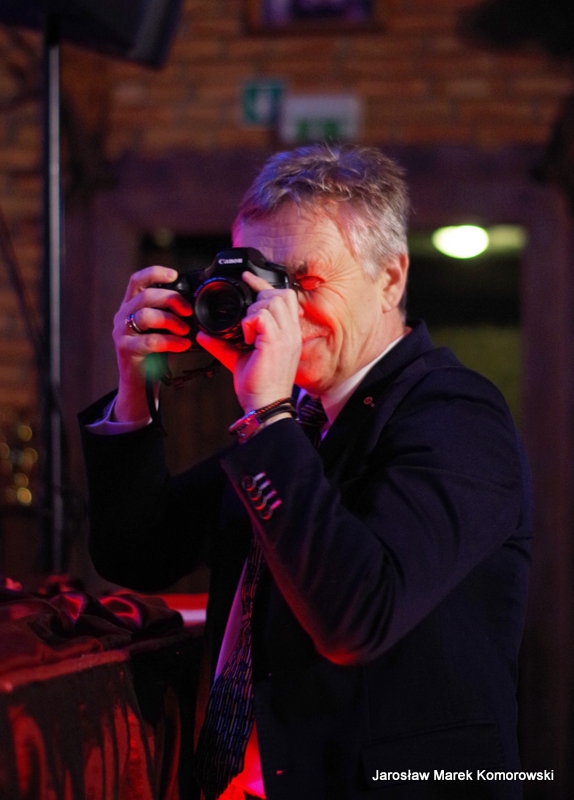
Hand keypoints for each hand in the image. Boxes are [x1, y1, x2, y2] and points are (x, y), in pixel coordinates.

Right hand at [112, 266, 191, 421]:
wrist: (140, 383)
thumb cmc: (154, 353)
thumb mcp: (162, 328)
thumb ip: (170, 313)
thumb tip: (194, 302)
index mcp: (131, 305)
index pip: (137, 280)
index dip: (154, 273)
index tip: (174, 274)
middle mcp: (123, 315)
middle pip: (145, 296)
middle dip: (171, 299)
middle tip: (188, 311)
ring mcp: (122, 332)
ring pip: (146, 315)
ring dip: (171, 321)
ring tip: (185, 331)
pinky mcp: (126, 349)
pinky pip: (150, 341)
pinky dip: (170, 342)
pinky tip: (183, 345)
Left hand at [197, 272, 301, 411]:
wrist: (264, 404)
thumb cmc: (258, 386)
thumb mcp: (237, 358)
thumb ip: (223, 343)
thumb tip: (203, 334)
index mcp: (288, 334)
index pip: (284, 297)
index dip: (264, 285)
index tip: (247, 278)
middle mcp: (291, 332)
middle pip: (282, 294)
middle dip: (260, 295)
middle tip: (245, 311)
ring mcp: (286, 336)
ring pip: (272, 301)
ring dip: (253, 311)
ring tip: (246, 331)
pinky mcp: (276, 342)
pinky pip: (263, 316)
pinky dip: (250, 322)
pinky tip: (247, 337)